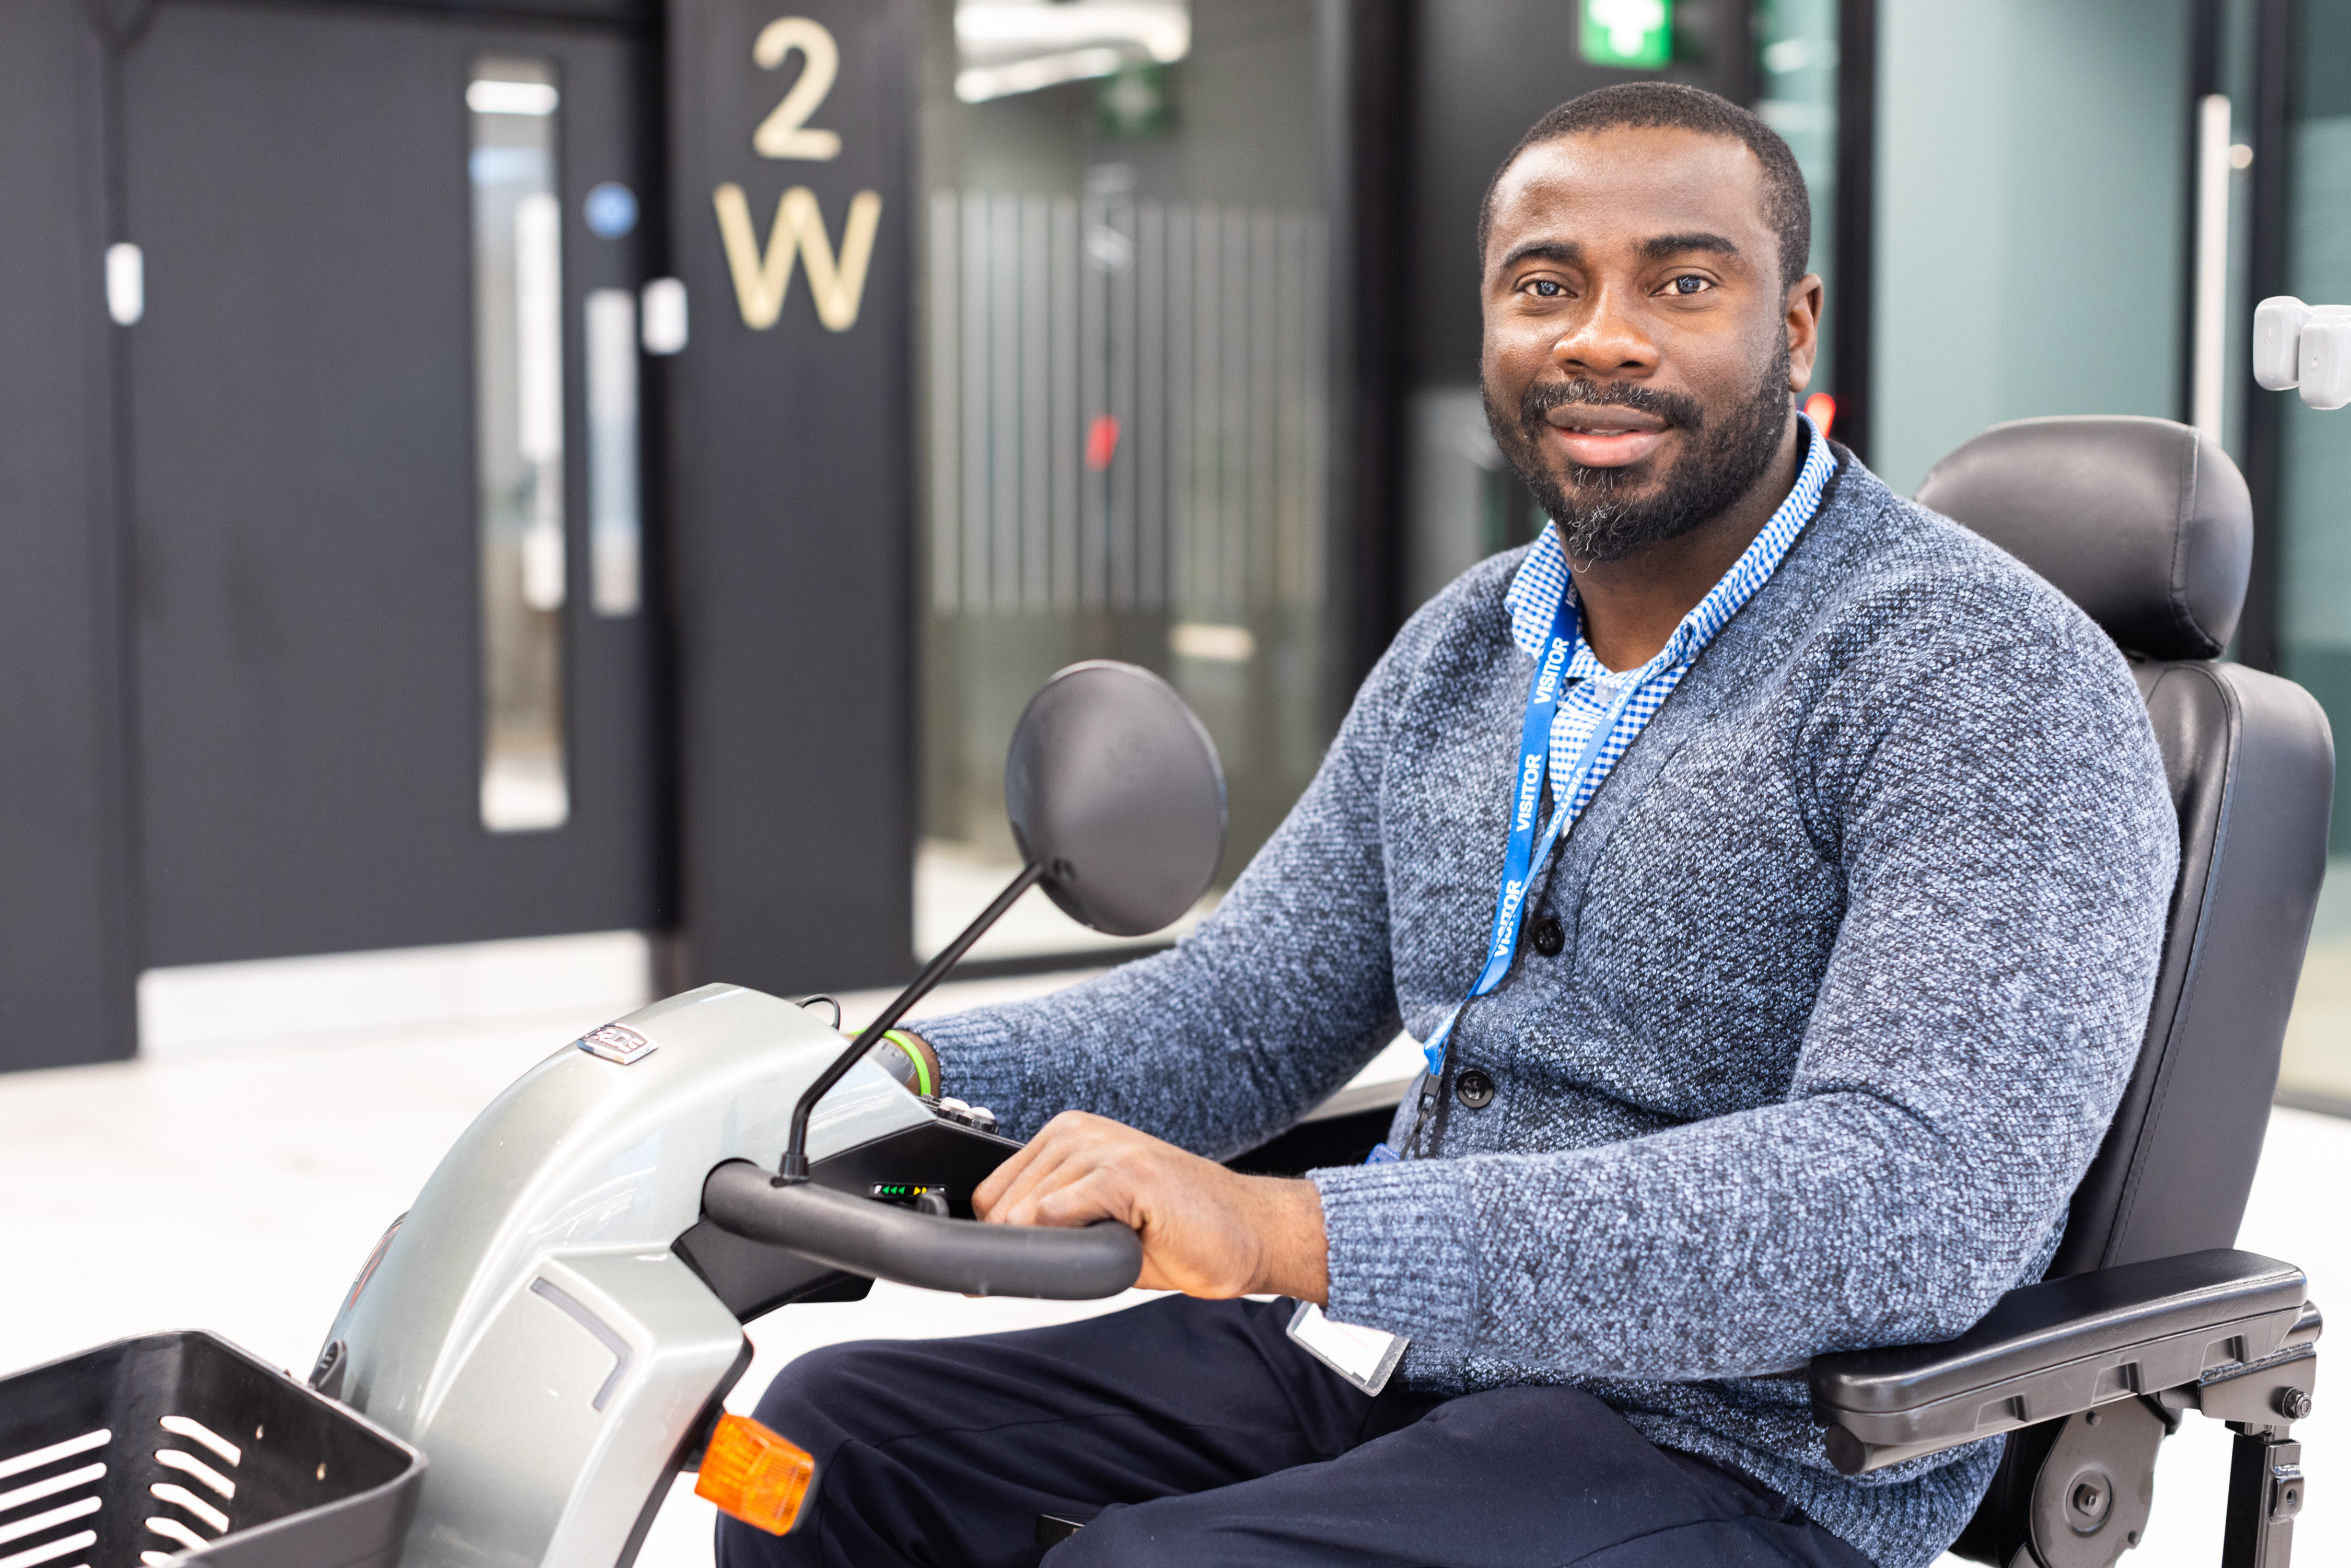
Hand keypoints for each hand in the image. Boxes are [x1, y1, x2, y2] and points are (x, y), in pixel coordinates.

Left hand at [973, 1111, 1329, 1302]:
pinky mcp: (1125, 1171)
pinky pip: (1059, 1215)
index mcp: (1066, 1136)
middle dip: (1030, 1248)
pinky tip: (1118, 1240)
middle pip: (1000, 1208)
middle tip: (1084, 1256)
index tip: (1034, 1259)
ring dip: (1061, 1248)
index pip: (991, 1193)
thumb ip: (1046, 1227)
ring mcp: (1102, 1146)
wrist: (1249, 1233)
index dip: (1003, 1238)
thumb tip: (989, 1256)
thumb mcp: (1096, 1224)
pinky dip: (1072, 1244)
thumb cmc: (1179, 1231)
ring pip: (1026, 1214)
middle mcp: (1078, 1131)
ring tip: (1113, 1242)